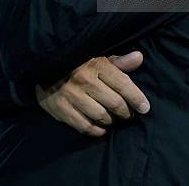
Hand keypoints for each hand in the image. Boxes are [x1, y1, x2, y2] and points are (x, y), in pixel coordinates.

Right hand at [35, 51, 149, 136]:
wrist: (43, 65)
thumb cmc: (77, 62)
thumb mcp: (97, 57)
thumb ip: (118, 61)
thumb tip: (139, 57)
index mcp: (96, 64)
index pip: (123, 84)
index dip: (137, 98)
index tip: (145, 108)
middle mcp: (84, 80)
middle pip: (115, 103)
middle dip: (126, 111)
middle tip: (127, 113)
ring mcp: (72, 95)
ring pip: (102, 116)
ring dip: (111, 120)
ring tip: (113, 118)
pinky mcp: (61, 109)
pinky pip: (85, 126)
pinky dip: (97, 130)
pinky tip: (101, 127)